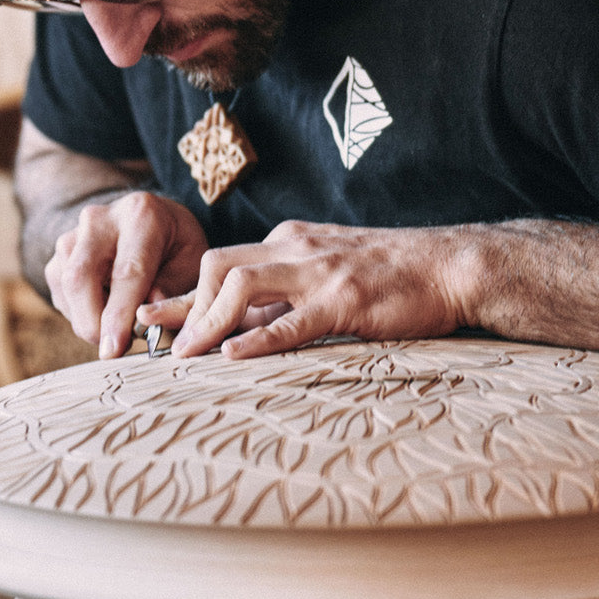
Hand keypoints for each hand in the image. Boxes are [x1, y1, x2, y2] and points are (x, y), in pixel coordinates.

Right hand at [44, 191, 207, 358]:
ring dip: (87, 320)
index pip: (127, 271)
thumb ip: (172, 289)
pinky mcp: (59, 255)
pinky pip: (60, 293)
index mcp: (141, 215)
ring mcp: (74, 234)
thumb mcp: (191, 262)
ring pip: (66, 288)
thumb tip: (145, 320)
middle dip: (92, 322)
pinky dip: (80, 314)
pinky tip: (105, 312)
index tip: (115, 349)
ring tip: (117, 328)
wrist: (149, 222)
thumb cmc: (175, 246)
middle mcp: (100, 219)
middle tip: (111, 351)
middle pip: (81, 277)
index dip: (119, 314)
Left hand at [137, 220, 468, 358]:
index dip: (182, 292)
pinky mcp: (345, 301)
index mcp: (290, 242)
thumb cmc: (392, 274)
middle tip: (160, 343)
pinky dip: (257, 339)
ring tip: (186, 356)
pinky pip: (291, 321)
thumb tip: (241, 322)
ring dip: (206, 321)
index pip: (222, 263)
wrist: (449, 266)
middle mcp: (297, 249)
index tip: (149, 314)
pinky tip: (233, 356)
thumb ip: (288, 290)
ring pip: (242, 286)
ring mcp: (320, 273)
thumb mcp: (329, 270)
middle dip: (183, 305)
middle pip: (218, 266)